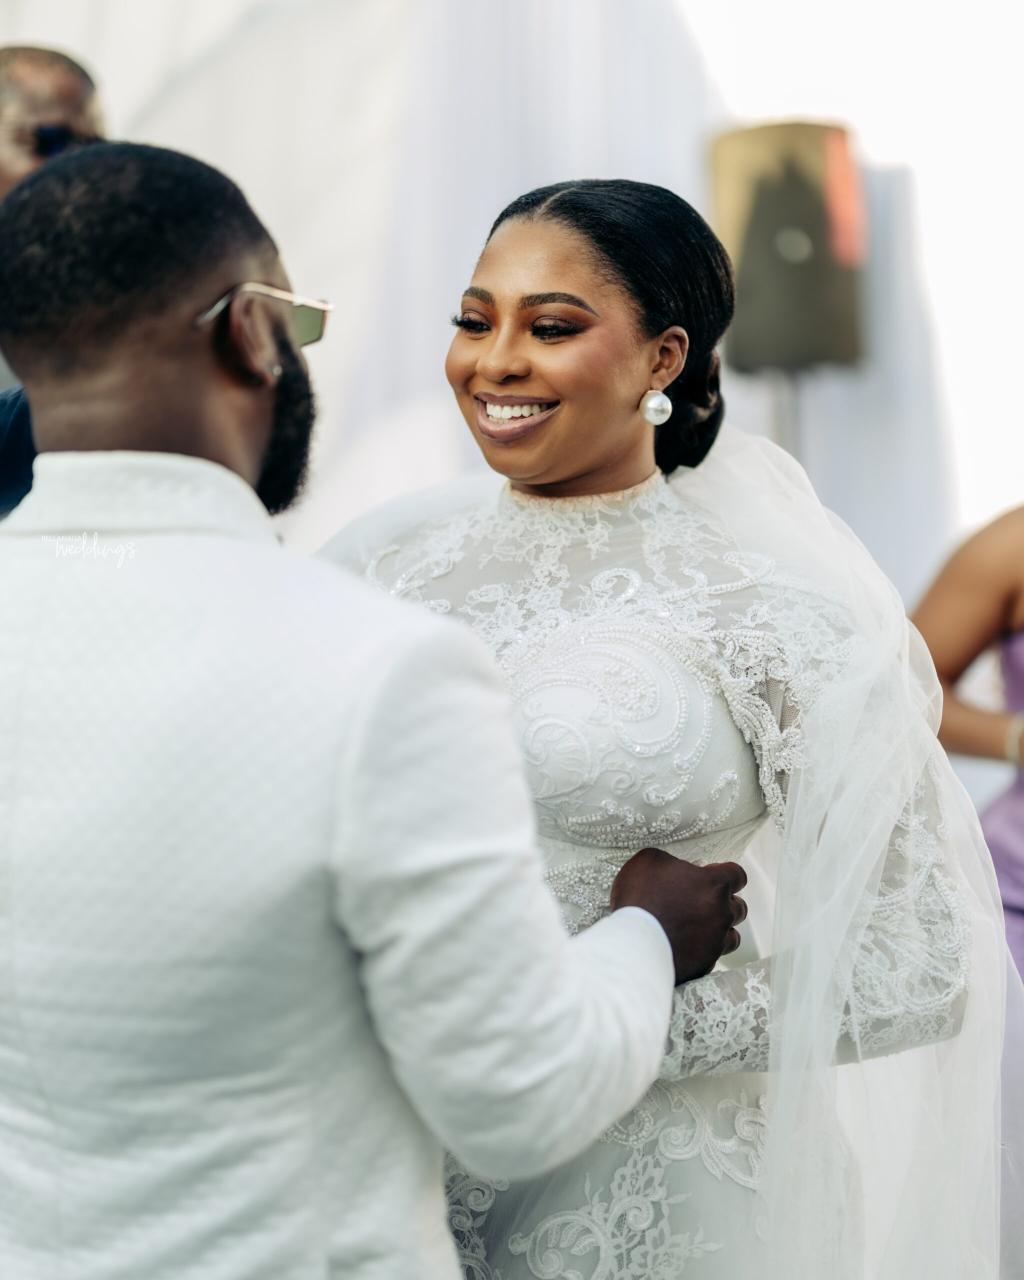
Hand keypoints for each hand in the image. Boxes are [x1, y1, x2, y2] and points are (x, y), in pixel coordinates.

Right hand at [611, 848, 747, 984]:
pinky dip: (702, 952)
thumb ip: (670, 861)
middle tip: (701, 902)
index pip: (737, 875)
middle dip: (724, 903)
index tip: (711, 875)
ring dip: (720, 930)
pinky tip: (685, 947)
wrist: (632, 944)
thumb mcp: (648, 861)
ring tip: (700, 928)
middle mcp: (721, 914)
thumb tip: (674, 869)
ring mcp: (715, 942)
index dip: (725, 873)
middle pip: (739, 907)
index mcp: (713, 885)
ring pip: (732, 937)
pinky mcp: (704, 965)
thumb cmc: (640, 899)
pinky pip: (712, 958)